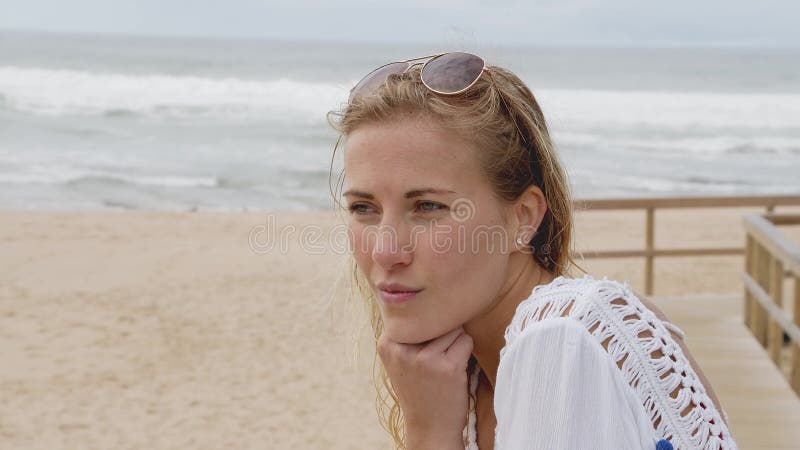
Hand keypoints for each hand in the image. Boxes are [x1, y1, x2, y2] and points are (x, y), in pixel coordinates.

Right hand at [377, 326, 473, 448]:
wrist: (429, 428)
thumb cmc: (420, 389)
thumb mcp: (400, 359)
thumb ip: (406, 332)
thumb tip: (426, 299)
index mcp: (386, 342)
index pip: (417, 314)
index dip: (427, 329)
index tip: (423, 351)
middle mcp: (401, 348)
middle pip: (435, 319)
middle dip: (441, 335)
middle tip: (435, 361)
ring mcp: (423, 358)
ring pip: (453, 328)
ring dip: (456, 343)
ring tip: (445, 365)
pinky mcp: (447, 367)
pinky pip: (466, 340)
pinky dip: (465, 353)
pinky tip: (454, 371)